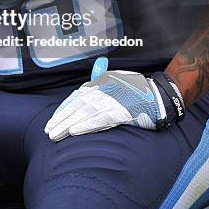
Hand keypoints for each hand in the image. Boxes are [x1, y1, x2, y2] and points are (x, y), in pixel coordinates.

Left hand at [44, 58, 166, 140]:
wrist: (159, 96)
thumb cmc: (136, 91)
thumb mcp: (116, 81)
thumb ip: (101, 80)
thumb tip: (91, 75)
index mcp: (100, 84)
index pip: (76, 98)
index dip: (63, 110)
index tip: (52, 121)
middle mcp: (103, 90)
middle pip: (76, 106)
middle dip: (61, 119)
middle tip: (49, 131)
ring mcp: (112, 100)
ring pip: (85, 113)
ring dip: (68, 124)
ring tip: (56, 134)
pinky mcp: (121, 111)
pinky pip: (100, 118)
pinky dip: (87, 124)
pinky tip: (75, 131)